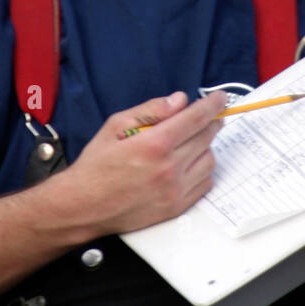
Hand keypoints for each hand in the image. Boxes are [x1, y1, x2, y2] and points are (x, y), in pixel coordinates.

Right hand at [64, 89, 227, 235]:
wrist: (85, 206)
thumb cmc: (96, 166)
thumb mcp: (115, 126)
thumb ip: (150, 111)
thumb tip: (179, 101)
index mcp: (154, 145)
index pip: (196, 118)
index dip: (212, 104)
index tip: (220, 98)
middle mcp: (169, 168)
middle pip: (206, 137)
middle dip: (211, 122)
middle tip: (208, 116)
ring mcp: (175, 190)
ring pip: (209, 160)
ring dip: (205, 146)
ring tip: (191, 141)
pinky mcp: (176, 207)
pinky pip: (204, 183)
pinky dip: (202, 169)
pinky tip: (188, 163)